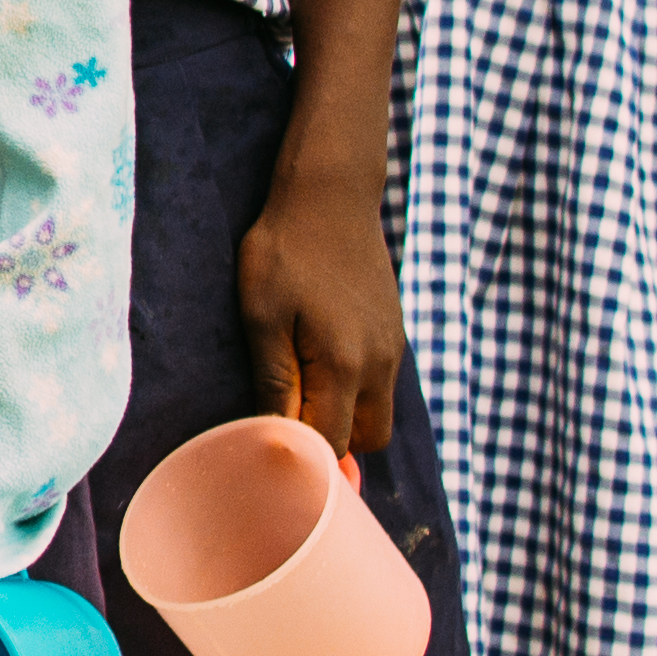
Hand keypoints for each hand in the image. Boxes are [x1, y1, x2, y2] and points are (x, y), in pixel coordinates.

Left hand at [237, 158, 405, 461]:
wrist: (331, 194)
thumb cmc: (286, 249)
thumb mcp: (262, 315)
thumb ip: (274, 381)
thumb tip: (277, 437)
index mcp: (345, 366)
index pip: (333, 444)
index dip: (304, 461)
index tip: (273, 457)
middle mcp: (381, 365)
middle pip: (367, 440)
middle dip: (332, 445)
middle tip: (288, 427)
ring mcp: (394, 348)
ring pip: (380, 414)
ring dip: (346, 418)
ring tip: (301, 396)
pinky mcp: (395, 331)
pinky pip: (383, 385)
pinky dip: (357, 393)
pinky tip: (321, 367)